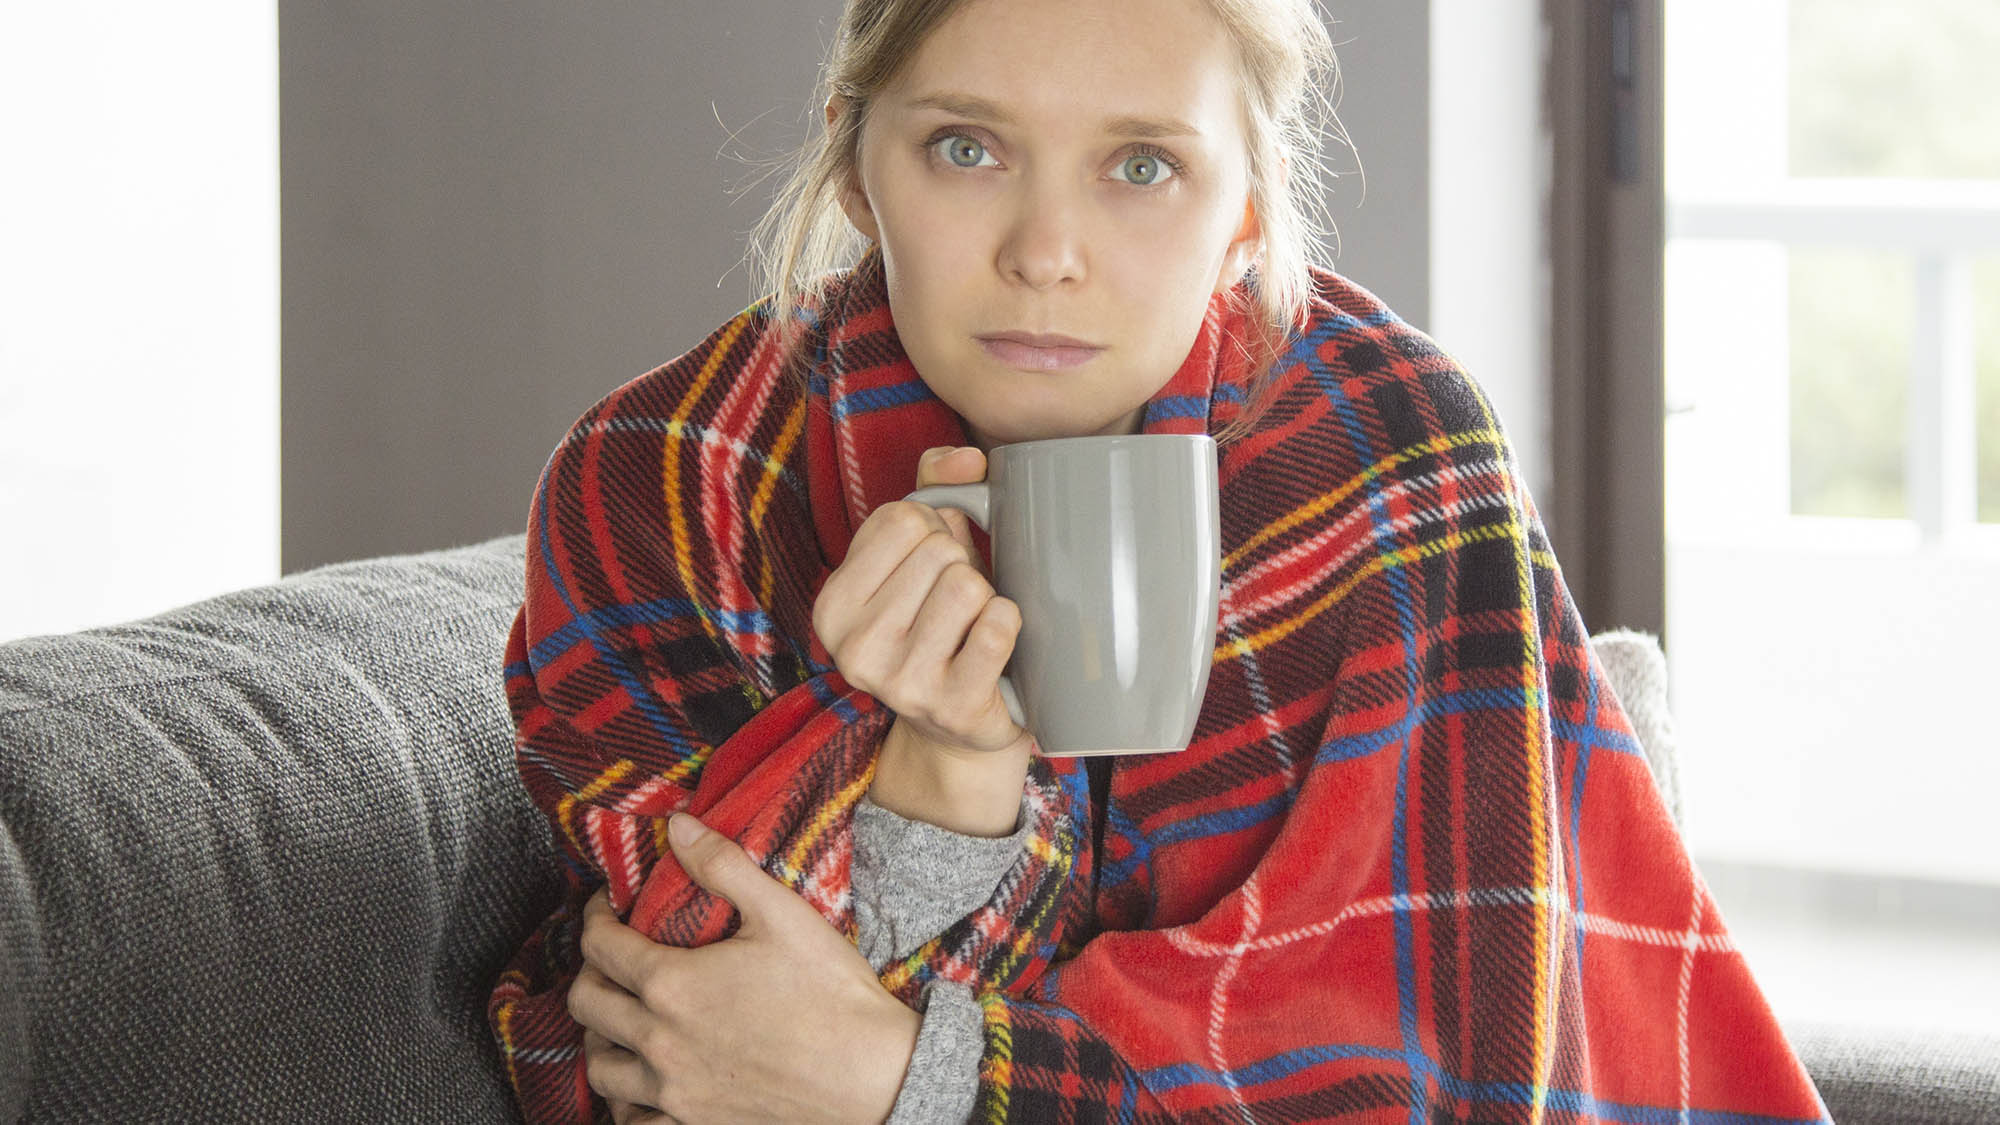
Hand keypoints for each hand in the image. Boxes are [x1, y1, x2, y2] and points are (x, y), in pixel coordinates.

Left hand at [569, 814, 920, 1123]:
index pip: (600, 946)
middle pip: (587, 1004)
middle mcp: (660, 1041)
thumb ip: (722, 865)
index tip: (607, 906)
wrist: (872, 1077)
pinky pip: (630, 1121)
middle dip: (590, 970)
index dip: (595, 917)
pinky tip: (639, 1082)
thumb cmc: (831, 994)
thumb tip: (677, 826)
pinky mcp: (694, 1123)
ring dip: (599, 1036)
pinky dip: (622, 1100)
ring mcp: (674, 1091)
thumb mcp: (782, 913)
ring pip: (599, 1066)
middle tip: (611, 956)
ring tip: (620, 1017)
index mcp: (674, 984)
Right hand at [812, 446, 1027, 757]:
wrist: (959, 728)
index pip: (903, 517)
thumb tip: (970, 458)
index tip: (930, 569)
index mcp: (833, 605)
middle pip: (939, 550)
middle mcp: (853, 648)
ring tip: (971, 629)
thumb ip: (936, 488)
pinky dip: (1009, 624)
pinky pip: (998, 626)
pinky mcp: (952, 706)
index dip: (934, 531)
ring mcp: (900, 682)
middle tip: (955, 607)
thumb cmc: (939, 626)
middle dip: (962, 566)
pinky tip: (994, 647)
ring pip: (969, 585)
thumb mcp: (921, 557)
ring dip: (985, 599)